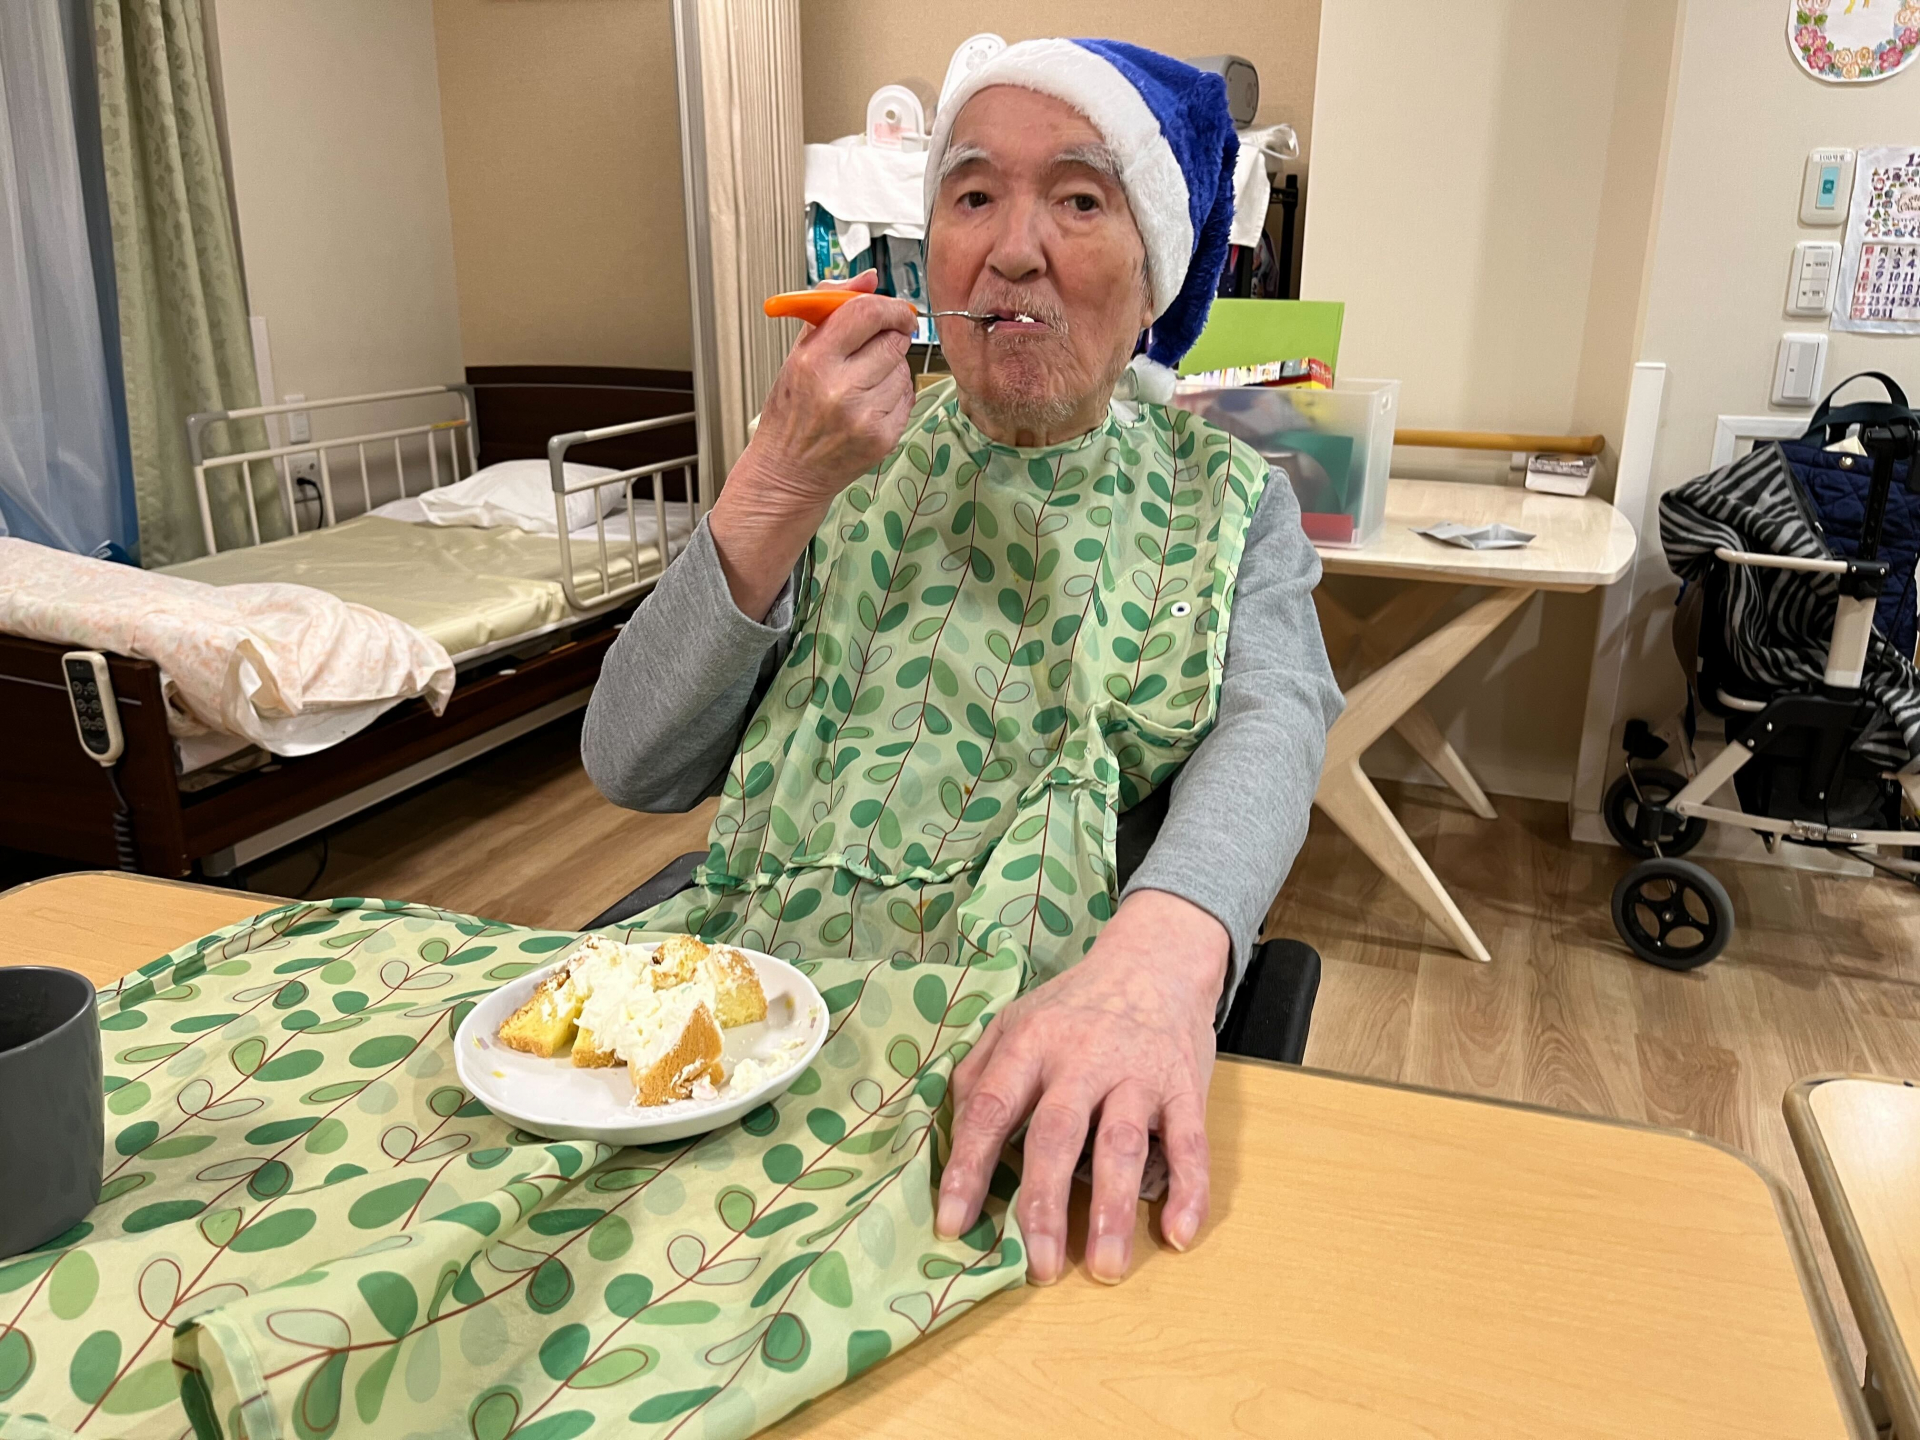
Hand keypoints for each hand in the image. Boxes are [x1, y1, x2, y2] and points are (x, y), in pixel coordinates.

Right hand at [746, 270, 918, 501]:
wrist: (788, 472)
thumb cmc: (791, 412)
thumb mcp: (798, 354)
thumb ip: (833, 310)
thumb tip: (868, 278)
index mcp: (814, 361)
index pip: (867, 312)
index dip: (888, 305)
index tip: (893, 310)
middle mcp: (840, 389)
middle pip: (892, 339)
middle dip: (888, 337)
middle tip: (871, 349)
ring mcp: (865, 416)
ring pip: (903, 368)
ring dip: (890, 369)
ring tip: (862, 384)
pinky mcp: (884, 437)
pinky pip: (908, 397)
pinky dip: (895, 395)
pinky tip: (870, 404)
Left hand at [935, 889, 1227, 1284]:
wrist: (1155, 960)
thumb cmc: (1075, 1005)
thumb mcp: (1014, 1020)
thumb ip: (979, 1073)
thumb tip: (949, 1135)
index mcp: (1031, 1043)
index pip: (991, 1108)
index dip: (968, 1167)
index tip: (953, 1224)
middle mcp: (1083, 1058)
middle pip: (1058, 1134)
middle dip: (1045, 1204)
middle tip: (1038, 1267)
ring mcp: (1138, 1073)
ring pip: (1123, 1143)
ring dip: (1114, 1208)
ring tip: (1105, 1267)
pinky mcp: (1185, 1087)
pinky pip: (1190, 1143)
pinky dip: (1189, 1189)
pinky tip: (1177, 1233)